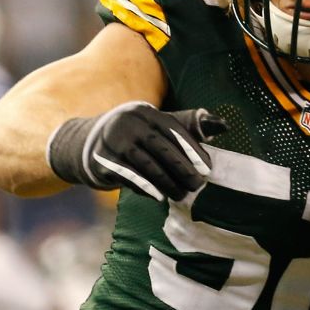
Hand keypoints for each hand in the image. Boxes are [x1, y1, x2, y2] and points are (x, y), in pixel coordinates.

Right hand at [46, 101, 226, 201]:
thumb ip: (188, 126)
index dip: (192, 150)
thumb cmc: (135, 136)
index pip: (174, 130)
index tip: (207, 168)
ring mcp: (113, 142)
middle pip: (161, 148)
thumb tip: (223, 125)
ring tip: (181, 195)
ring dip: (166, 182)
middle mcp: (128, 123)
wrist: (87, 144)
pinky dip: (146, 188)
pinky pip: (129, 177)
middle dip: (182, 168)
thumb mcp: (157, 126)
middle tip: (197, 186)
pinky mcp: (102, 161)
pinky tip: (159, 196)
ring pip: (146, 165)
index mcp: (145, 112)